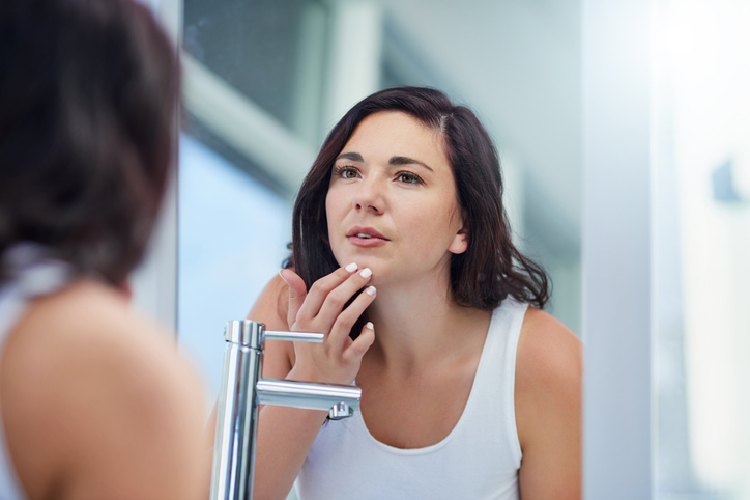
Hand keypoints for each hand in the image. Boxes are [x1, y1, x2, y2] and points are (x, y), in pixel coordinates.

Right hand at [280, 264, 375, 385]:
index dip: (337, 275)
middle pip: (334, 300)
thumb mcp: (297, 322)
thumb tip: (286, 271)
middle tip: (368, 272)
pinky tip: (371, 326)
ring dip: (361, 302)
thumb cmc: (307, 346)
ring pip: (346, 320)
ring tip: (373, 290)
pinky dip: (366, 335)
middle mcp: (315, 332)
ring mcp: (329, 348)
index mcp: (303, 319)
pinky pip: (358, 346)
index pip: (319, 289)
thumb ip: (296, 296)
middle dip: (352, 283)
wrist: (311, 383)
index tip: (352, 265)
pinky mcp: (344, 362)